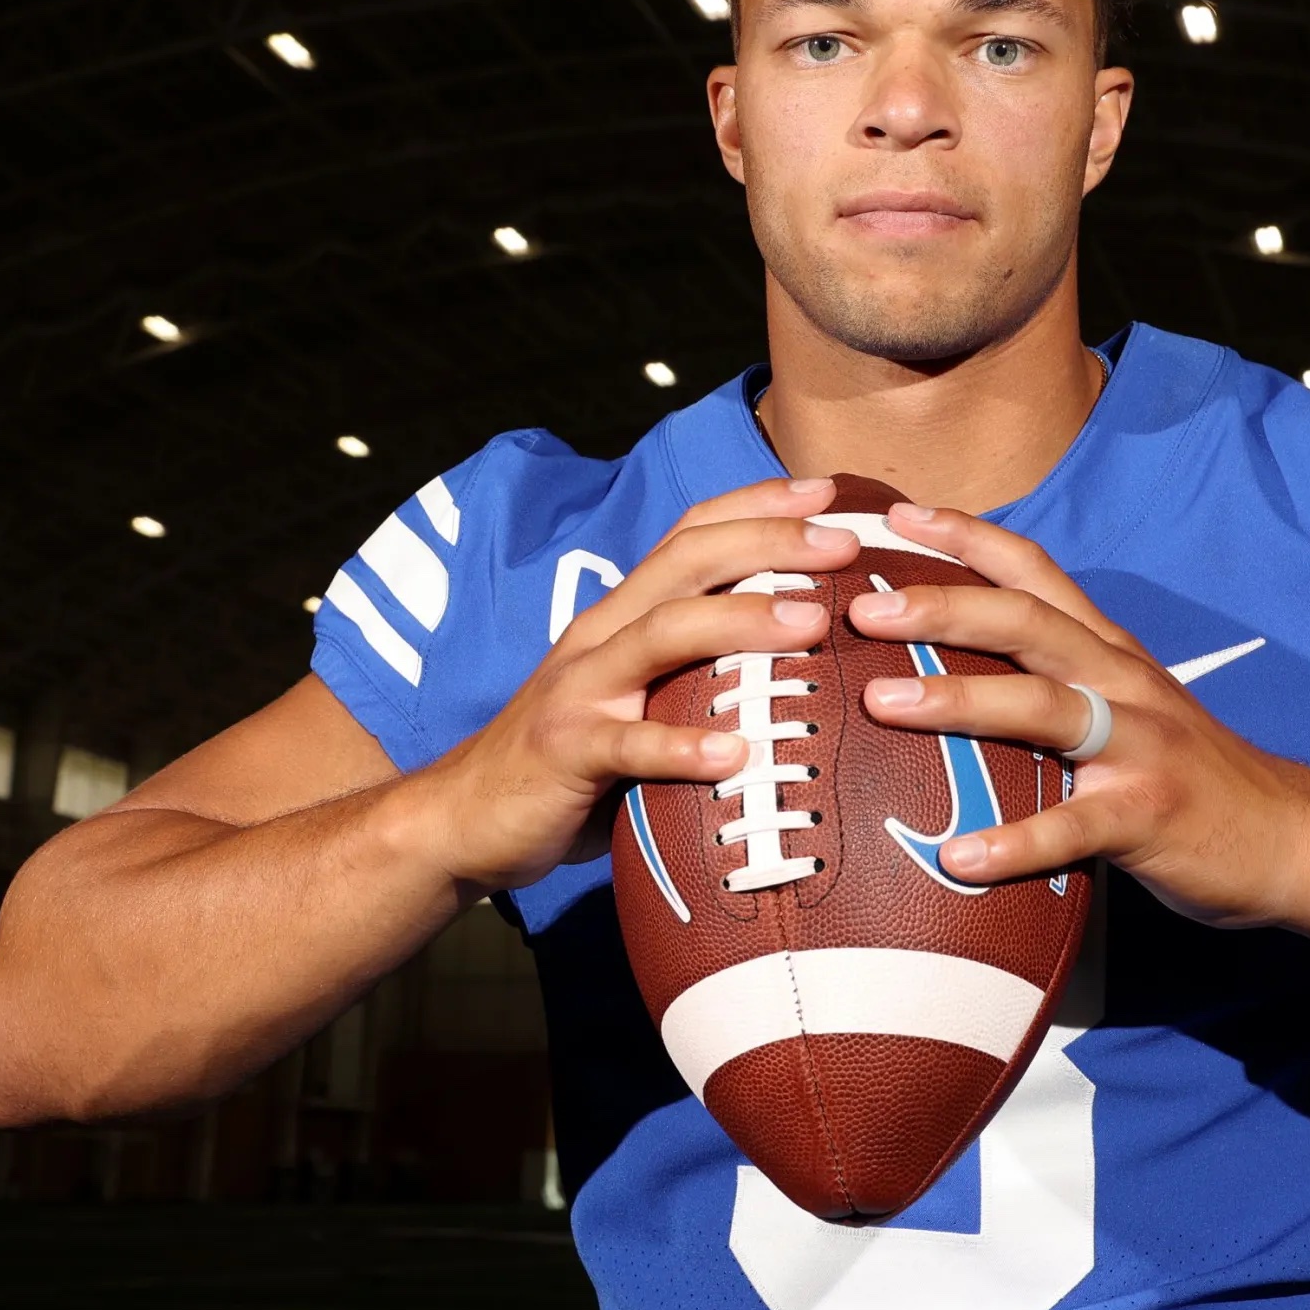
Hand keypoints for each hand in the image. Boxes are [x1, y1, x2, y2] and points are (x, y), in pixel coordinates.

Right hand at [401, 476, 861, 891]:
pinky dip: (681, 746)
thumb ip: (699, 673)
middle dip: (769, 542)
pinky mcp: (565, 751)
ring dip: (740, 622)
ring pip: (662, 634)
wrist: (466, 817)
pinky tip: (735, 755)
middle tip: (844, 544)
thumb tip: (804, 665)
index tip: (829, 491)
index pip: (692, 535)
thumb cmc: (575, 761)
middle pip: (687, 563)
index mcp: (623, 615)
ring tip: (810, 625)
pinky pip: (628, 745)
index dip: (758, 503)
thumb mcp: (638, 698)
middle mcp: (602, 635)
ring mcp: (580, 689)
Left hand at [846, 504, 1309, 949]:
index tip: (893, 516)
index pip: (1033, 573)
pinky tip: (957, 857)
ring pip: (1044, 707)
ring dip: (958, 701)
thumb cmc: (1189, 774)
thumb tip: (955, 669)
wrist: (1291, 836)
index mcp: (1109, 651)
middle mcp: (1121, 681)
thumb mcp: (1126, 706)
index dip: (965, 537)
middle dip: (942, 606)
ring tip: (880, 703)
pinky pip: (1074, 825)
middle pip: (1027, 624)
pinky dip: (1015, 841)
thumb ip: (1056, 681)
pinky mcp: (1150, 815)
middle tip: (861, 608)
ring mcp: (1139, 746)